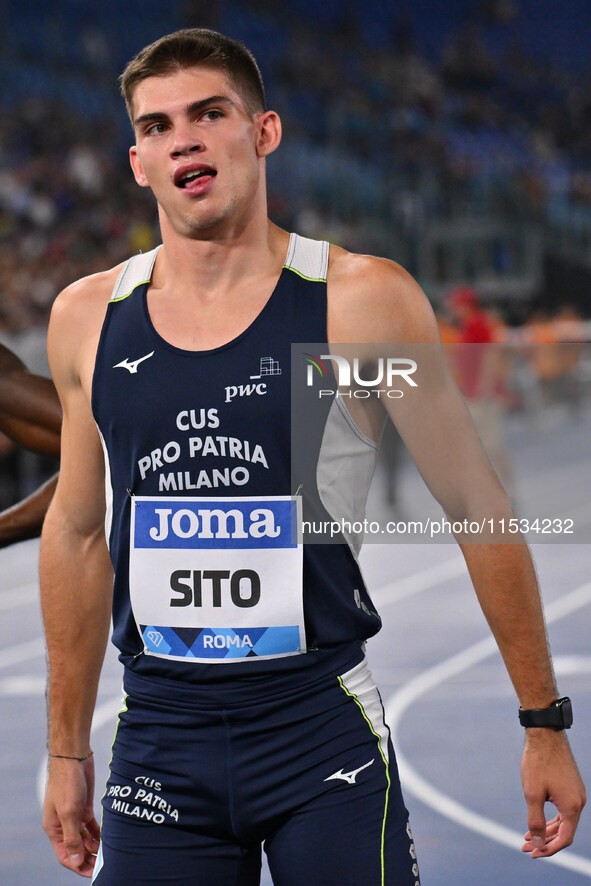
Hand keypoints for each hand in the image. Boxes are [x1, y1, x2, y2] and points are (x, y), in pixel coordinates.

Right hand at [43, 755, 100, 876]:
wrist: (73, 757)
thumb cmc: (66, 782)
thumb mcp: (69, 812)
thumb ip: (72, 837)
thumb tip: (75, 860)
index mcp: (54, 829)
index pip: (65, 855)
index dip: (77, 865)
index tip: (92, 872)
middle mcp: (63, 825)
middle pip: (76, 849)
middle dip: (88, 858)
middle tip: (103, 865)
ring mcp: (75, 816)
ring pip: (85, 838)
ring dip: (94, 847)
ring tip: (108, 854)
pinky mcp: (85, 807)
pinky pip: (91, 826)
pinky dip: (98, 833)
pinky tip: (108, 839)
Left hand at [521, 730, 585, 857]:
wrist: (545, 735)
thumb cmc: (537, 763)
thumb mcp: (532, 795)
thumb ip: (535, 822)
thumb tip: (538, 845)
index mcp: (572, 806)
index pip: (564, 838)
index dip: (549, 849)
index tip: (533, 854)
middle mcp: (579, 801)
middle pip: (564, 831)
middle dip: (545, 841)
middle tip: (525, 847)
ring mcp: (576, 793)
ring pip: (563, 820)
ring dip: (547, 830)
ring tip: (527, 836)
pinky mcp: (571, 786)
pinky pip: (563, 809)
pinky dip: (551, 817)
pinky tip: (537, 820)